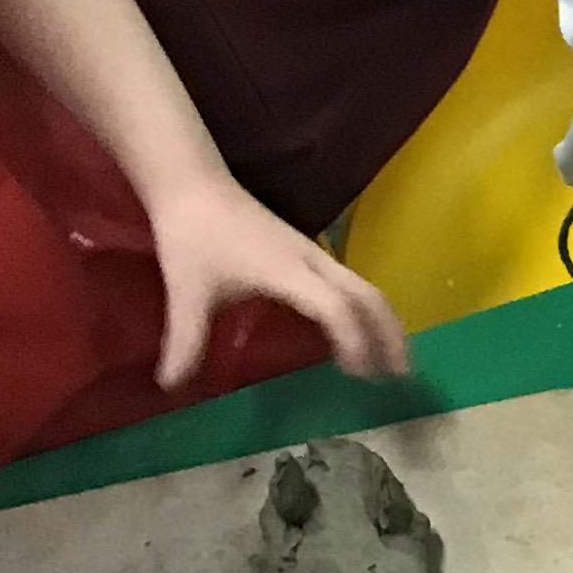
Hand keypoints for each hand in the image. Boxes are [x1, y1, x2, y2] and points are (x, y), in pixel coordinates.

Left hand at [149, 174, 408, 390]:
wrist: (194, 185)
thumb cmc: (193, 236)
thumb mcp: (187, 291)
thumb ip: (185, 339)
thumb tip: (170, 387)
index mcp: (289, 271)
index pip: (336, 308)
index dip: (352, 342)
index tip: (356, 376)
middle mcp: (313, 262)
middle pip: (369, 297)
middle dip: (390, 335)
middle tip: (402, 375)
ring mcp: (314, 254)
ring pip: (366, 288)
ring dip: (384, 322)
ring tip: (393, 360)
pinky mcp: (308, 252)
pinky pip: (352, 283)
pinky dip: (367, 310)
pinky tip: (360, 330)